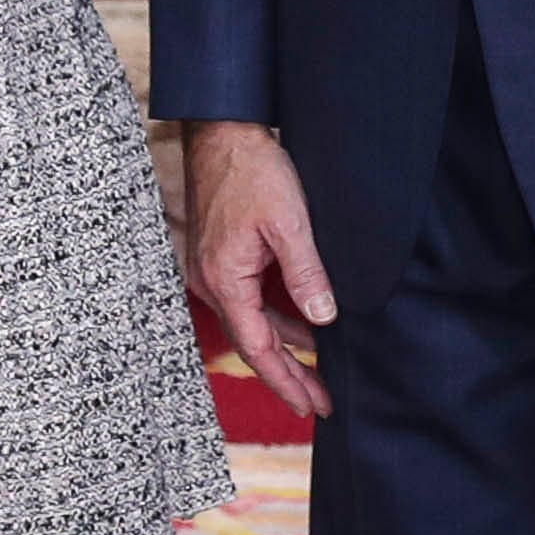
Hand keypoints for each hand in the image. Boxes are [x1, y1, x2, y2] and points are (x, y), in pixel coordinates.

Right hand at [181, 120, 336, 421]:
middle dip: (288, 375)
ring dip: (284, 347)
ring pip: (252, 322)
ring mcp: (213, 268)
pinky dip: (276, 318)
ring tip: (316, 372)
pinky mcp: (220, 254)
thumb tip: (324, 322)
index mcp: (225, 280)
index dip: (288, 381)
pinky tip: (302, 326)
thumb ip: (306, 276)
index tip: (315, 406)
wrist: (222, 129)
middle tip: (320, 403)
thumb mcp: (289, 223)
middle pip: (253, 343)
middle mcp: (211, 281)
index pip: (258, 348)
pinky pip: (249, 299)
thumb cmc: (252, 170)